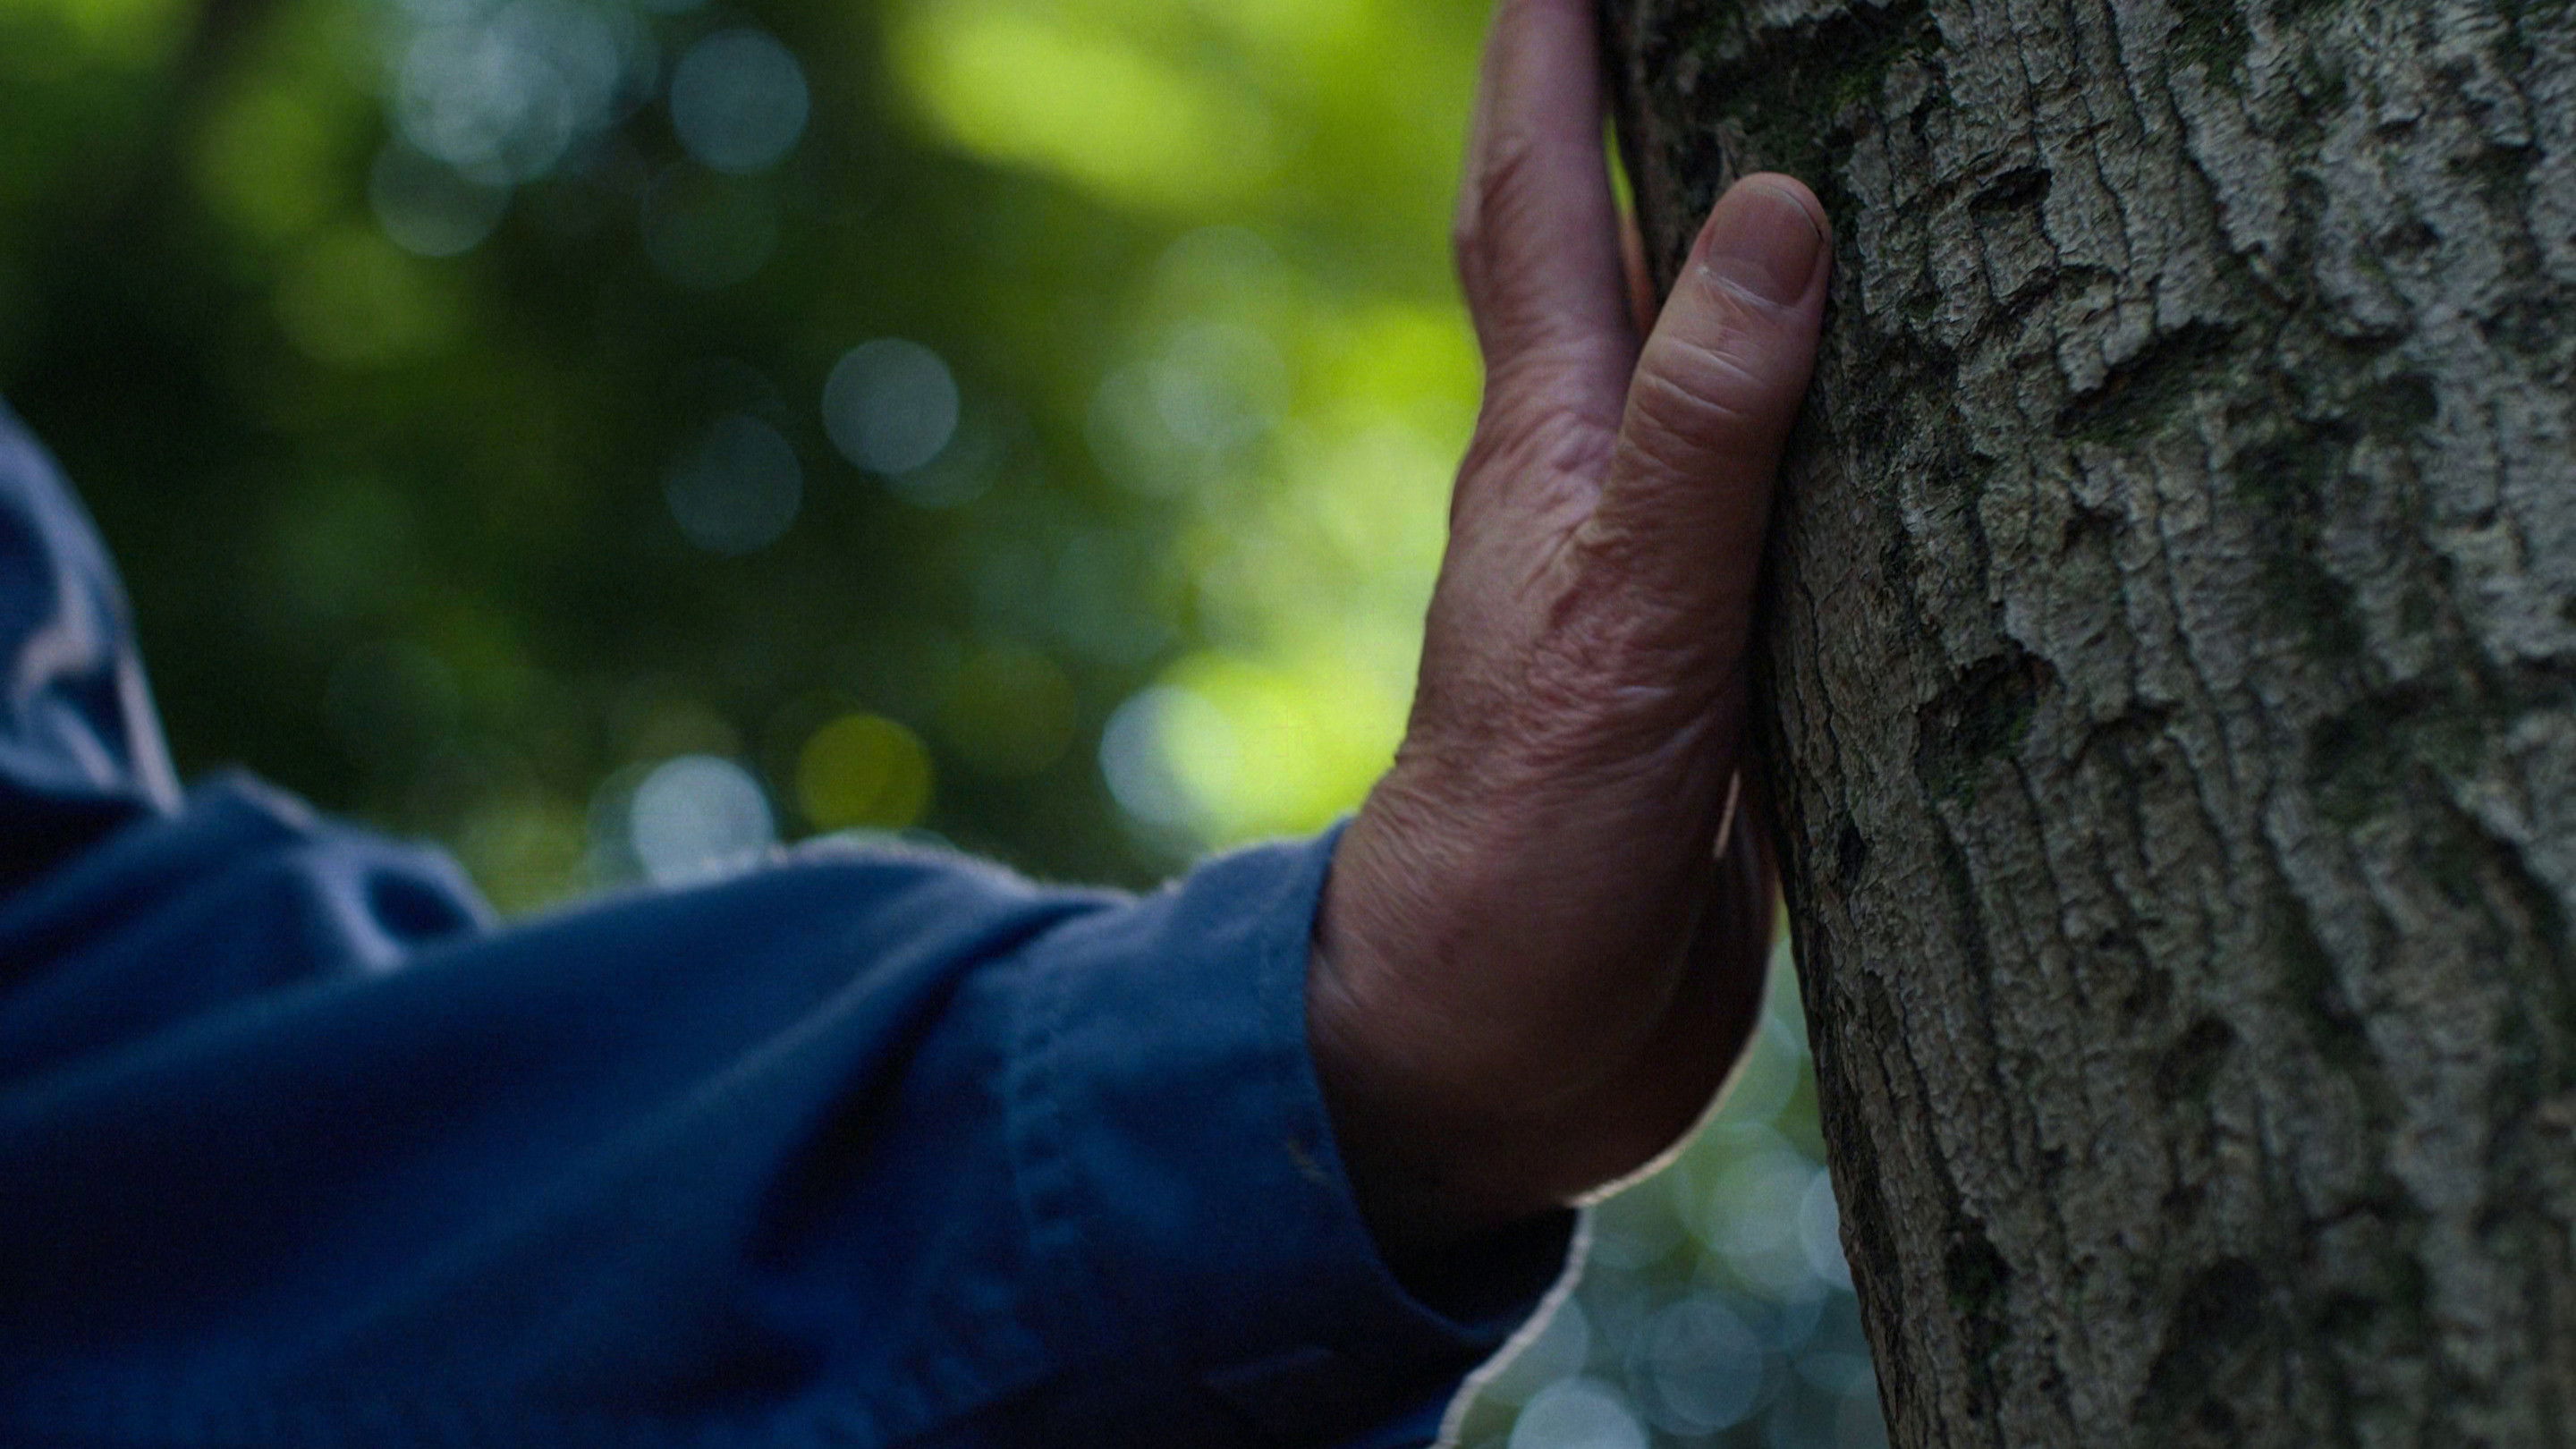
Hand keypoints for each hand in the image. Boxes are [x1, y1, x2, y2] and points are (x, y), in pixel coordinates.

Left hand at [1307, 0, 1830, 1254]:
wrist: (1508, 1048)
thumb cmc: (1530, 846)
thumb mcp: (1623, 625)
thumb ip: (1703, 435)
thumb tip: (1780, 212)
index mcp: (1554, 448)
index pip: (1536, 195)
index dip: (1546, 50)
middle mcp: (1601, 482)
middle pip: (1598, 248)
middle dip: (1617, 103)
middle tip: (1676, 10)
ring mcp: (1664, 567)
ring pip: (1701, 365)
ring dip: (1721, 248)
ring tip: (1803, 147)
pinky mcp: (1734, 659)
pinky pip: (1784, 493)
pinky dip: (1819, 419)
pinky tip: (1890, 405)